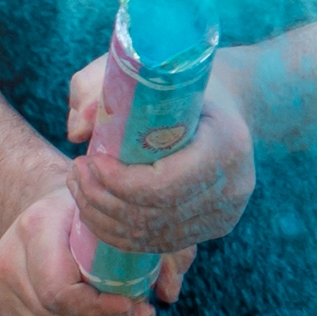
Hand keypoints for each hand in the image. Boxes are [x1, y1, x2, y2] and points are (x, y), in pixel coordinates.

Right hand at [0, 184, 172, 315]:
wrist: (46, 210)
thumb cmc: (92, 210)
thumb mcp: (125, 213)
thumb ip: (154, 245)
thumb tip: (170, 291)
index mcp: (36, 227)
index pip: (58, 290)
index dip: (97, 309)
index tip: (134, 305)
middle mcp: (10, 260)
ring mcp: (2, 290)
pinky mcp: (6, 311)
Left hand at [61, 50, 260, 260]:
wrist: (241, 100)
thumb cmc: (186, 83)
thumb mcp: (147, 73)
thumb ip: (104, 91)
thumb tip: (76, 132)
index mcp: (226, 146)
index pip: (164, 186)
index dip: (117, 183)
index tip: (89, 161)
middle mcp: (234, 187)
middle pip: (154, 216)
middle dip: (102, 200)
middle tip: (75, 175)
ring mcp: (227, 213)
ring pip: (153, 236)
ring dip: (104, 220)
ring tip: (80, 191)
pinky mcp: (217, 227)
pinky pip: (160, 243)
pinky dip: (121, 234)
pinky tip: (98, 213)